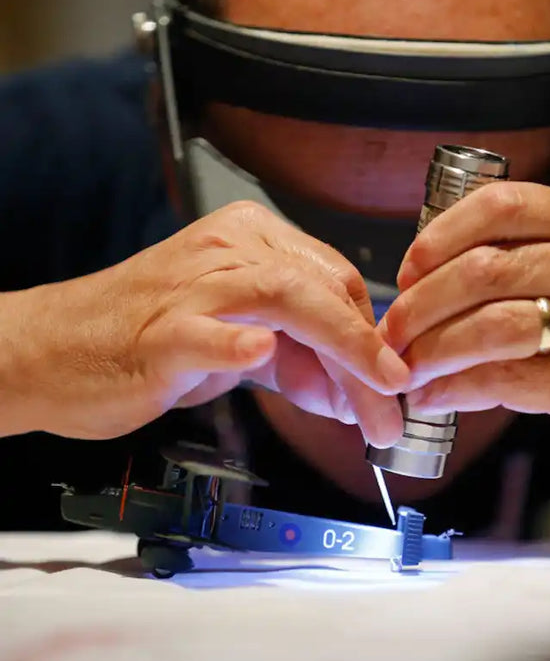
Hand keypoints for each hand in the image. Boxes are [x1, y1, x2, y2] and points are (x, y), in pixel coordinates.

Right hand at [1, 201, 407, 444]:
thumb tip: (354, 394)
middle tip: (386, 418)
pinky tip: (259, 349)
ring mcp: (192, 287)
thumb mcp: (235, 345)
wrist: (51, 351)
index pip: (334, 282)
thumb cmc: (145, 343)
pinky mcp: (159, 330)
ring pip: (286, 300)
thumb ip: (296, 362)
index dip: (367, 339)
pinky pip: (205, 331)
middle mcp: (228, 252)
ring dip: (340, 356)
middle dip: (366, 359)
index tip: (382, 386)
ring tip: (370, 407)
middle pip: (323, 292)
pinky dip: (236, 342)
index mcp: (250, 242)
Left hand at [379, 181, 549, 460]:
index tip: (409, 268)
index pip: (504, 205)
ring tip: (407, 370)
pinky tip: (437, 397)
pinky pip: (505, 377)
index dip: (440, 235)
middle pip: (485, 269)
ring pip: (490, 325)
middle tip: (393, 332)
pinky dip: (457, 388)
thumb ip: (535, 260)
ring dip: (433, 350)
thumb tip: (439, 280)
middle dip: (421, 304)